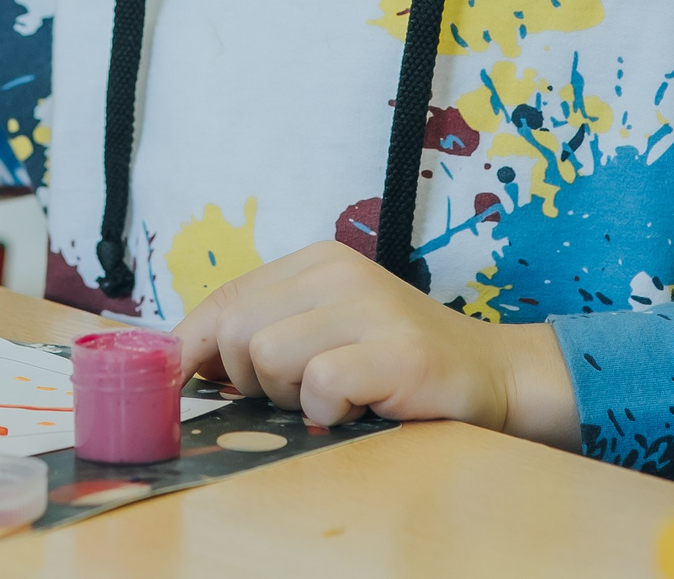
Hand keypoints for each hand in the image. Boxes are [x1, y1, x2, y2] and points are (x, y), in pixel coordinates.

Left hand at [172, 240, 579, 444]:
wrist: (491, 374)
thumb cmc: (393, 361)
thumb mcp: (322, 330)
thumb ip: (262, 332)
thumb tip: (183, 360)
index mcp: (315, 261)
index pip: (223, 298)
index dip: (193, 347)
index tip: (188, 383)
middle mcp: (339, 271)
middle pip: (235, 329)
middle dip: (248, 379)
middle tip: (297, 393)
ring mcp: (370, 307)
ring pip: (268, 357)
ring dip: (291, 397)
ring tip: (333, 397)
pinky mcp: (397, 351)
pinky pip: (321, 387)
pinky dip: (328, 413)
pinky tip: (357, 408)